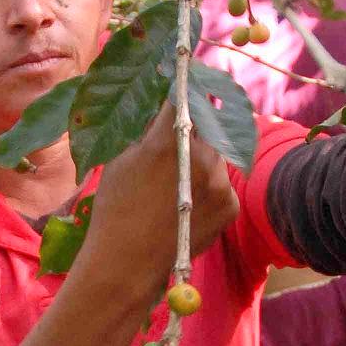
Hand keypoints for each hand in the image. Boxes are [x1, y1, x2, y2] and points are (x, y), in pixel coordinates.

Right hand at [87, 103, 238, 286]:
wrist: (129, 264)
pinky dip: (208, 185)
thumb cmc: (115, 208)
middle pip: (205, 124)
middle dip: (194, 122)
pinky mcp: (231, 205)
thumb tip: (162, 103)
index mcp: (169, 141)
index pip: (183, 97)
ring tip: (177, 175)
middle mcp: (202, 158)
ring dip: (202, 154)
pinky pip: (221, 182)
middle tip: (181, 129)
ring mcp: (221, 183)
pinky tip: (186, 202)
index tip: (182, 81)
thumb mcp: (119, 158)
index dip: (182, 87)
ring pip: (216, 153)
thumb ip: (145, 128)